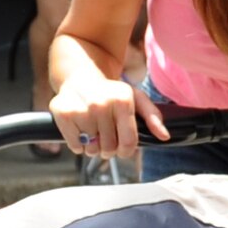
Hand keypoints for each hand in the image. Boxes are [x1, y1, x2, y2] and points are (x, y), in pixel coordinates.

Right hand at [50, 74, 167, 158]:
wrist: (80, 77)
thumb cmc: (111, 93)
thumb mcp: (135, 99)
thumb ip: (152, 116)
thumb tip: (164, 136)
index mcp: (122, 100)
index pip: (128, 142)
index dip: (126, 151)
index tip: (122, 147)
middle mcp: (101, 104)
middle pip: (109, 148)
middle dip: (108, 148)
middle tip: (105, 136)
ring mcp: (81, 109)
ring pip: (91, 149)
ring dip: (93, 147)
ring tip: (92, 133)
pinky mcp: (62, 114)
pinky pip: (75, 147)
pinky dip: (78, 145)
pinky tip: (80, 131)